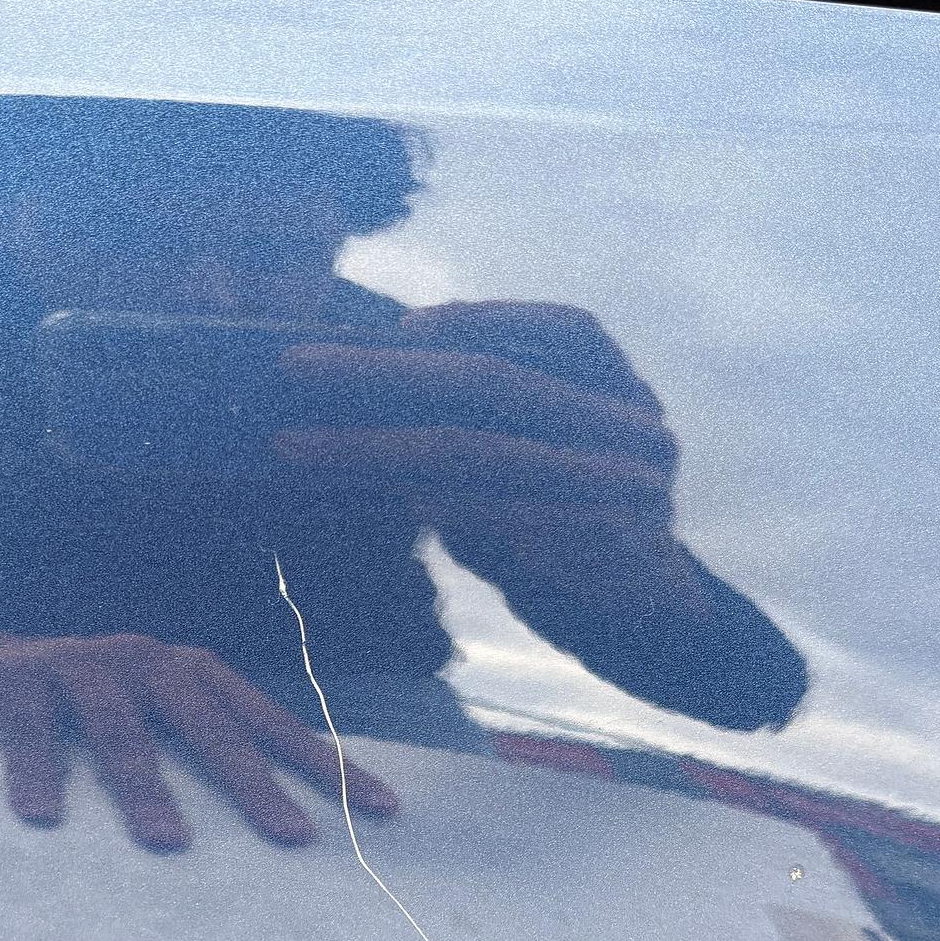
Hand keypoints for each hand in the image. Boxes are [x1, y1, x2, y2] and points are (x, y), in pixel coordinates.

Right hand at [0, 619, 397, 852]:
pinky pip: (29, 727)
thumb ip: (198, 752)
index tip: (385, 812)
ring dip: (146, 788)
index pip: (270, 723)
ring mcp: (79, 663)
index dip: (327, 765)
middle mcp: (144, 659)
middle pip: (210, 725)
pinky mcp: (13, 676)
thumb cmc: (74, 707)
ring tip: (170, 844)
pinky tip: (44, 817)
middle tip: (293, 839)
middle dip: (254, 784)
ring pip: (122, 730)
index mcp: (189, 673)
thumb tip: (283, 828)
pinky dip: (37, 770)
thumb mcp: (145, 719)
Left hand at [275, 299, 675, 520]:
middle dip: (386, 371)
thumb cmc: (564, 523)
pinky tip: (379, 496)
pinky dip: (435, 503)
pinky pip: (501, 518)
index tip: (399, 326)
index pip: (565, 331)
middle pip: (501, 384)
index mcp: (624, 389)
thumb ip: (482, 417)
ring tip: (298, 444)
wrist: (643, 621)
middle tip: (296, 366)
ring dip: (377, 447)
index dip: (483, 319)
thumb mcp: (536, 455)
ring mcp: (628, 490)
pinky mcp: (604, 553)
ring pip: (484, 452)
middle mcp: (636, 428)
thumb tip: (358, 385)